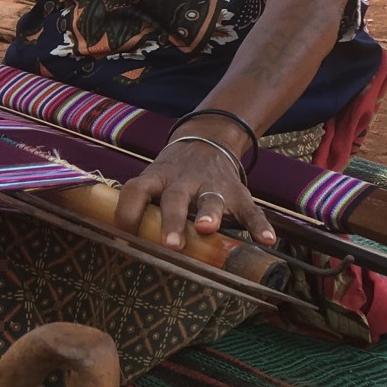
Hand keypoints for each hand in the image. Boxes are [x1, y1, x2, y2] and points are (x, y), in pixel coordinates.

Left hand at [114, 136, 275, 249]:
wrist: (206, 141)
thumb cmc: (171, 176)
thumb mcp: (152, 181)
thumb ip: (140, 207)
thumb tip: (119, 246)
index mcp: (156, 178)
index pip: (135, 190)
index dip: (127, 211)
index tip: (123, 236)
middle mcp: (182, 181)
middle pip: (175, 198)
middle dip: (172, 221)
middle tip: (170, 245)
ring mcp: (212, 186)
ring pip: (210, 200)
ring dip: (210, 215)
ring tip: (208, 229)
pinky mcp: (237, 193)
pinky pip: (250, 210)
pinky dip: (259, 225)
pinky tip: (267, 240)